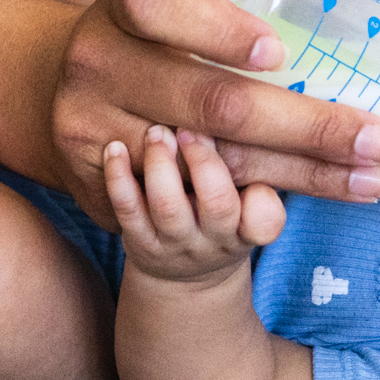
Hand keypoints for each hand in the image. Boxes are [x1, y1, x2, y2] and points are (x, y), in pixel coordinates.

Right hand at [51, 0, 379, 226]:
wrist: (72, 92)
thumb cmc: (174, 30)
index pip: (159, 3)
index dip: (217, 28)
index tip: (280, 52)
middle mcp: (100, 62)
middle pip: (204, 100)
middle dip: (302, 123)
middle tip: (377, 135)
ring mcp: (94, 129)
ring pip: (212, 163)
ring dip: (304, 174)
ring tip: (377, 177)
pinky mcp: (105, 189)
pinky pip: (198, 205)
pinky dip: (267, 205)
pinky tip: (325, 199)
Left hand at [106, 126, 280, 283]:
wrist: (184, 278)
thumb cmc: (219, 220)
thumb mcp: (245, 203)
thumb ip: (249, 163)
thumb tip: (250, 101)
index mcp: (247, 229)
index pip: (266, 221)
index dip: (262, 197)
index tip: (247, 158)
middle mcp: (215, 241)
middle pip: (217, 205)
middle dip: (204, 160)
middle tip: (190, 126)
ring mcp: (174, 244)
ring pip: (168, 207)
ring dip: (161, 163)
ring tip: (156, 131)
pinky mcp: (139, 243)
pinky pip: (126, 211)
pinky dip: (118, 177)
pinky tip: (114, 148)